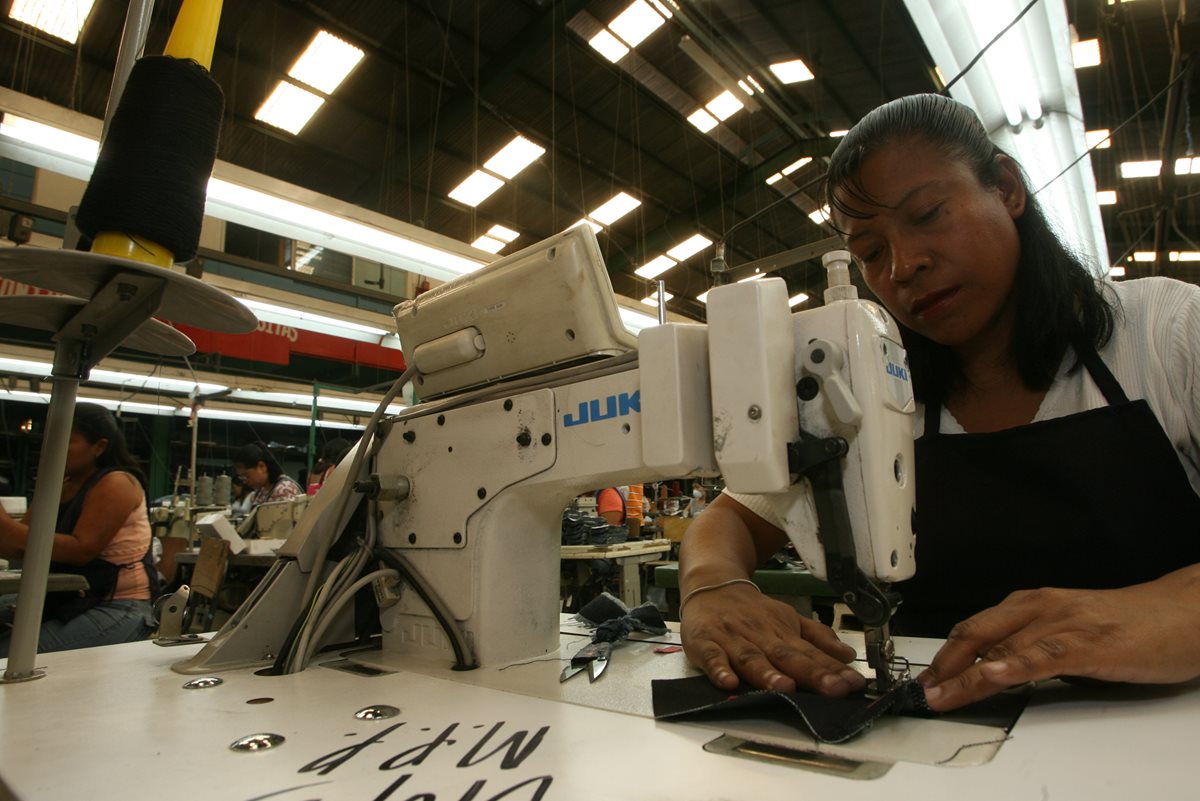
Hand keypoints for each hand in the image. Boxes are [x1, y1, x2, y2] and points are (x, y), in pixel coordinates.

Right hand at [681, 583, 866, 695]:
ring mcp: (732, 639)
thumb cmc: (751, 610)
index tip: (853, 684)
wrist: (711, 584)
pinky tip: (728, 683)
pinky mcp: (705, 642)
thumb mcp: (788, 618)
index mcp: (782, 632)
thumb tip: (848, 656)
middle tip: (833, 689)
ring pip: (751, 657)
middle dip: (811, 674)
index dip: (832, 669)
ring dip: (768, 674)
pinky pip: (712, 656)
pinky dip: (718, 669)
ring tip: (785, 688)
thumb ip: (817, 638)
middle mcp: (760, 635)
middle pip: (787, 656)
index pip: (811, 653)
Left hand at [919, 577, 1199, 711]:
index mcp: (1032, 605)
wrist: (1184, 612)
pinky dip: (1015, 665)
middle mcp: (1040, 607)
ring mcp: (1063, 623)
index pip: (974, 629)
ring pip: (1002, 647)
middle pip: (975, 634)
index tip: (925, 681)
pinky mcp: (1090, 643)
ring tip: (940, 695)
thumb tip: (997, 671)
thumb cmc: (1130, 625)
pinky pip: (1044, 655)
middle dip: (943, 666)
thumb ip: (1034, 647)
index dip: (943, 657)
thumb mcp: (1068, 633)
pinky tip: (994, 675)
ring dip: (966, 675)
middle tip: (922, 692)